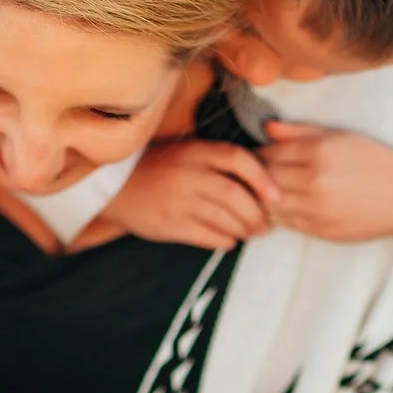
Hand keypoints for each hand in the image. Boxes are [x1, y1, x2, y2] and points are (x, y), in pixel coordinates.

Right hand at [91, 139, 280, 251]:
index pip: (238, 159)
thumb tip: (259, 182)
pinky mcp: (169, 224)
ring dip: (243, 229)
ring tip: (250, 233)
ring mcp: (178, 201)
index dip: (262, 178)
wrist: (115, 185)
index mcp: (196, 152)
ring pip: (223, 218)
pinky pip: (206, 236)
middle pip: (235, 195)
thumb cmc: (160, 167)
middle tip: (265, 225)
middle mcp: (189, 174)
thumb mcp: (188, 152)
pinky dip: (223, 240)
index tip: (276, 196)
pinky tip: (229, 240)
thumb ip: (218, 161)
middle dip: (256, 214)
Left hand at [260, 121, 392, 248]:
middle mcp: (316, 181)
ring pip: (270, 205)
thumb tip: (266, 128)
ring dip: (263, 200)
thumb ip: (300, 133)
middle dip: (255, 178)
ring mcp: (318, 209)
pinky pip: (285, 223)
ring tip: (265, 192)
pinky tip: (282, 206)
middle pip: (265, 180)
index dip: (257, 156)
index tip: (254, 156)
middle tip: (251, 177)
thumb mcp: (339, 137)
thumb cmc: (372, 160)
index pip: (269, 154)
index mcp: (320, 152)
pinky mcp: (321, 230)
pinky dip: (278, 215)